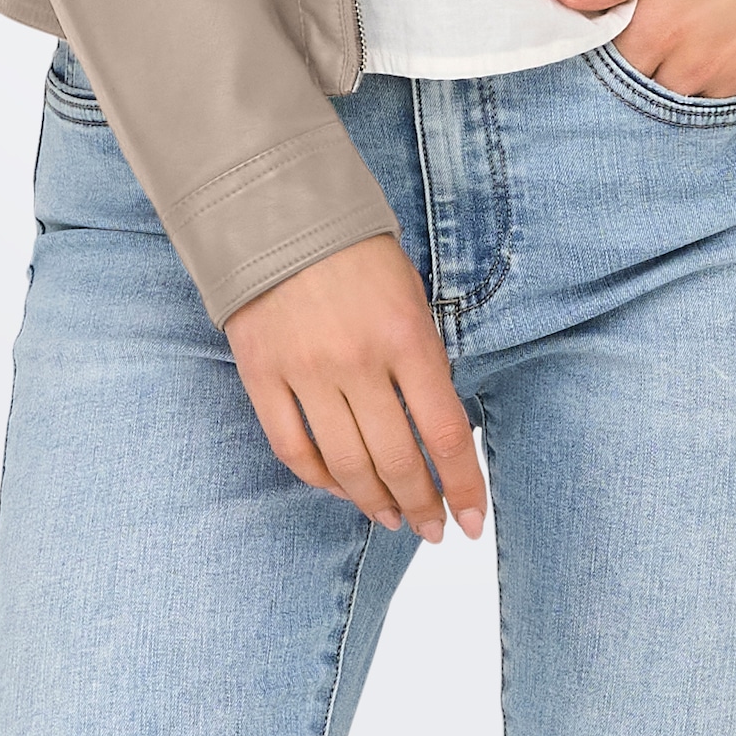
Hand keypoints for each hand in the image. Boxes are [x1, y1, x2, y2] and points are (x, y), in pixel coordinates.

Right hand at [225, 233, 487, 545]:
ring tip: (391, 518)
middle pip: (397, 460)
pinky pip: (293, 449)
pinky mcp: (262, 375)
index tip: (474, 520)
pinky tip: (340, 489)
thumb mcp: (410, 293)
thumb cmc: (356, 249)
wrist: (276, 207)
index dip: (464, 487)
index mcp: (406, 335)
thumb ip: (421, 359)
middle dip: (422, 505)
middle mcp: (357, 360)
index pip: (445, 433)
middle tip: (433, 528)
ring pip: (346, 465)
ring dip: (374, 502)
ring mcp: (305, 371)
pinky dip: (320, 480)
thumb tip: (435, 429)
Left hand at [544, 0, 735, 94]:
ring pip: (682, 92)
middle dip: (645, 58)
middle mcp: (692, 66)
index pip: (612, 63)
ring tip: (693, 26)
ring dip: (678, 69)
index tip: (623, 19)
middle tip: (661, 19)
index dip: (613, 41)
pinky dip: (713, 74)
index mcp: (661, 29)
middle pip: (646, 82)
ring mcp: (728, 79)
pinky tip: (720, 37)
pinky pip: (719, 93)